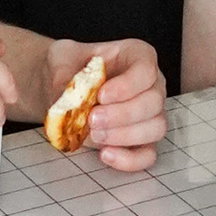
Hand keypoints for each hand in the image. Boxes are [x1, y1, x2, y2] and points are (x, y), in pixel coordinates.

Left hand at [44, 34, 167, 170]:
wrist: (59, 87)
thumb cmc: (67, 67)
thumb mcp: (60, 59)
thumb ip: (65, 74)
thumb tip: (70, 97)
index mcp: (137, 56)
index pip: (146, 70)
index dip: (127, 86)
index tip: (101, 95)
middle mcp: (150, 84)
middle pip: (154, 102)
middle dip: (122, 114)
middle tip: (92, 119)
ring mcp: (149, 113)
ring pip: (155, 128)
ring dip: (125, 135)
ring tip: (95, 135)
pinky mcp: (141, 140)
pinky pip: (147, 154)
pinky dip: (129, 159)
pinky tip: (105, 154)